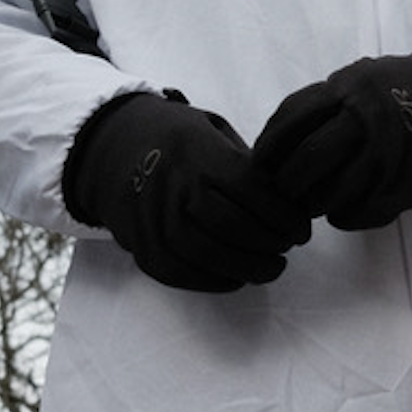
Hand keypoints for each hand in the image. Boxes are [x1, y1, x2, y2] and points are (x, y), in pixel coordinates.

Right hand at [65, 92, 309, 292]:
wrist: (109, 147)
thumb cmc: (178, 139)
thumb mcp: (214, 130)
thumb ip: (249, 163)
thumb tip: (292, 201)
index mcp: (198, 151)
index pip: (252, 191)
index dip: (285, 216)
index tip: (302, 230)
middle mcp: (172, 184)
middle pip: (232, 225)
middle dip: (270, 244)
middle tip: (287, 249)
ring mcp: (152, 217)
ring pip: (206, 253)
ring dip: (248, 267)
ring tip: (271, 267)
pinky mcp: (139, 243)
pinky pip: (179, 272)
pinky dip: (214, 281)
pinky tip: (237, 276)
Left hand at [253, 42, 411, 230]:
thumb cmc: (397, 90)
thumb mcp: (356, 79)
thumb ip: (320, 104)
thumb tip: (273, 145)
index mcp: (347, 88)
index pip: (289, 122)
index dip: (268, 149)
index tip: (261, 166)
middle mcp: (367, 119)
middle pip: (308, 161)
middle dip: (286, 184)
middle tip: (282, 192)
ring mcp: (391, 152)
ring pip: (334, 193)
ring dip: (314, 205)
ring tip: (310, 204)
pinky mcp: (411, 181)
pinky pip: (365, 212)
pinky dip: (345, 218)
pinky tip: (340, 213)